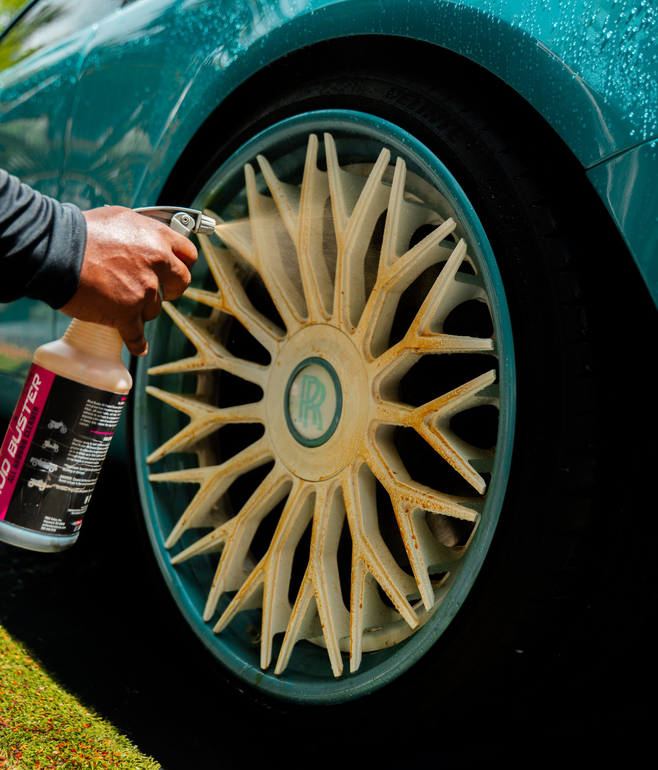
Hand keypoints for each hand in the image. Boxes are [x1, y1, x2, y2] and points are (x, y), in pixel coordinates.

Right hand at [60, 206, 197, 355]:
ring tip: (121, 301)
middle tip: (161, 290)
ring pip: (155, 308)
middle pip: (181, 283)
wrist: (56, 252)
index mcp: (157, 237)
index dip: (183, 263)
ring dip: (142, 308)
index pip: (188, 254)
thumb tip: (149, 240)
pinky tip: (138, 345)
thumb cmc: (80, 232)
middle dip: (172, 288)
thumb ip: (142, 233)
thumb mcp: (119, 219)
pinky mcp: (127, 313)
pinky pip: (138, 335)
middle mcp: (157, 263)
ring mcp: (144, 290)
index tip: (177, 270)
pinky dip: (137, 342)